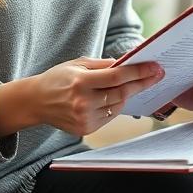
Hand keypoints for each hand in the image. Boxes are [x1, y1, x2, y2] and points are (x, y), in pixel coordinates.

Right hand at [31, 57, 164, 136]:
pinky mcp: (85, 129)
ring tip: (135, 83)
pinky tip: (113, 96)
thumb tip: (128, 63)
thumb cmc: (58, 79)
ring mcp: (84, 118)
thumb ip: (104, 65)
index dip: (139, 72)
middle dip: (142, 82)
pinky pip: (109, 116)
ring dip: (127, 93)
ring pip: (118, 105)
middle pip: (121, 92)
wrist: (35, 102)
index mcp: (81, 81)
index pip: (117, 77)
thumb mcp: (78, 64)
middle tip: (157, 74)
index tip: (155, 67)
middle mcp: (83, 102)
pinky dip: (115, 105)